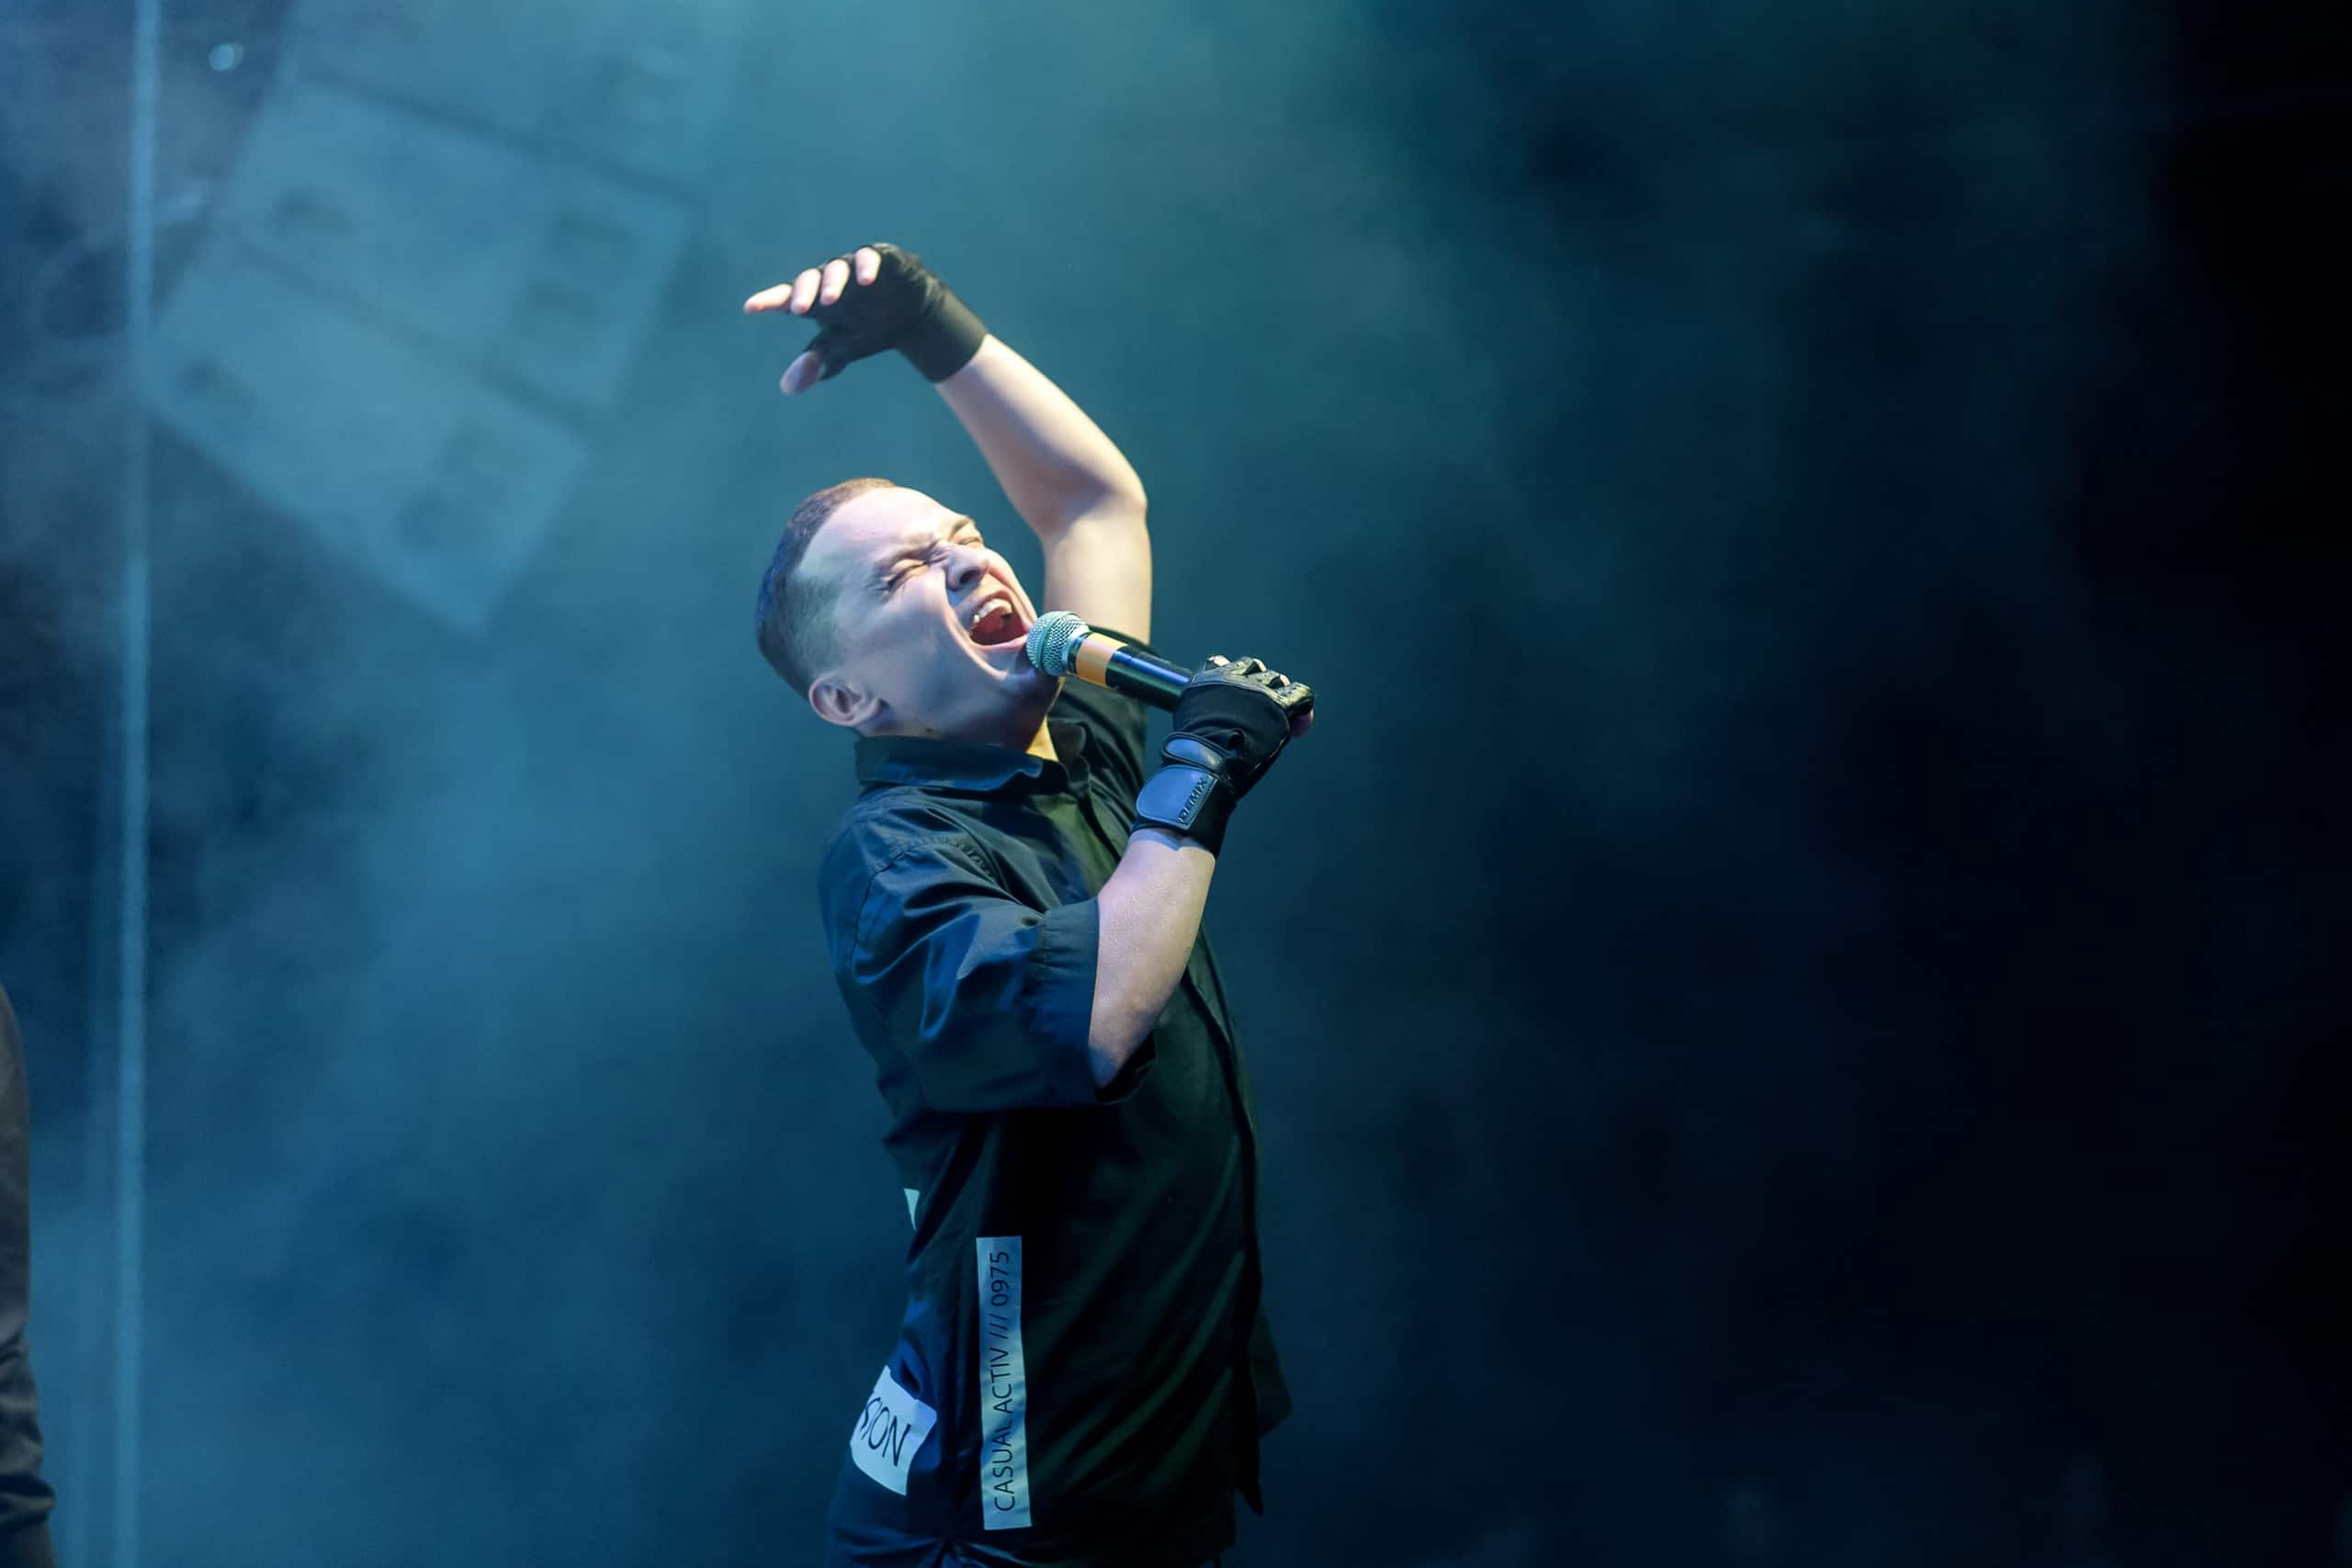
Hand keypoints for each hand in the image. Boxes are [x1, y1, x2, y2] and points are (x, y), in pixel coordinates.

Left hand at [742, 241, 986, 392]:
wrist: (910, 318)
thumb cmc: (866, 331)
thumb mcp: (840, 352)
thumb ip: (815, 366)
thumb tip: (786, 389)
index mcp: (816, 302)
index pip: (786, 299)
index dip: (769, 302)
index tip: (751, 308)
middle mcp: (830, 281)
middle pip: (809, 279)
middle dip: (803, 292)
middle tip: (798, 310)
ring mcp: (853, 268)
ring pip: (836, 268)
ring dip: (831, 282)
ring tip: (829, 300)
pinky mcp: (880, 259)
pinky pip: (869, 257)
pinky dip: (866, 266)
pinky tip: (866, 281)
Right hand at [1131, 655, 1314, 854]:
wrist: (1203, 761)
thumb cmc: (1192, 753)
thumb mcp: (1188, 722)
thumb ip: (1203, 712)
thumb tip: (1213, 721)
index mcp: (1204, 680)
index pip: (1220, 662)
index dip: (1233, 675)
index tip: (1236, 689)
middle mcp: (1231, 678)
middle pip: (1253, 667)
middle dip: (1259, 682)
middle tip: (1262, 705)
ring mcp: (1255, 690)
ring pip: (1276, 679)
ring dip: (1278, 692)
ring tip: (1279, 714)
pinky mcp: (1277, 706)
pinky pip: (1300, 694)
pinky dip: (1302, 704)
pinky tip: (1300, 719)